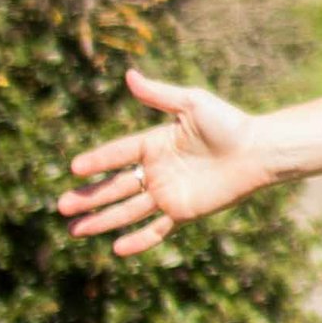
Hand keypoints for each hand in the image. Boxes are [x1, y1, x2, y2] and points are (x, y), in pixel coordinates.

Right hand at [57, 70, 273, 256]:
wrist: (258, 151)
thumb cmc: (228, 124)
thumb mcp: (192, 103)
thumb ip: (159, 94)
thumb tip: (129, 75)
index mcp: (155, 144)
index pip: (118, 154)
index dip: (97, 162)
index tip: (75, 168)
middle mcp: (158, 170)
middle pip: (115, 186)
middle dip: (89, 198)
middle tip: (63, 206)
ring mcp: (169, 193)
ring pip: (128, 210)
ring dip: (103, 221)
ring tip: (76, 230)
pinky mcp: (184, 211)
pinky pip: (157, 229)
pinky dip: (139, 239)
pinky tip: (117, 248)